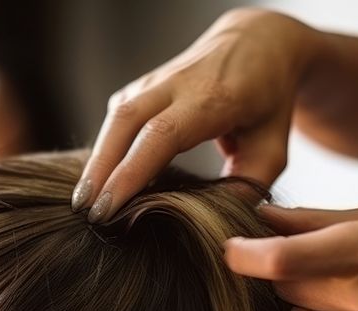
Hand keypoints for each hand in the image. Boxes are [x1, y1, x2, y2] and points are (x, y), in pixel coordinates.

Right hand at [73, 8, 313, 220]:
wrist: (258, 42)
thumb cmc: (268, 101)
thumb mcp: (273, 148)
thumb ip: (248, 186)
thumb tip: (213, 221)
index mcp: (212, 98)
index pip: (160, 135)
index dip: (130, 172)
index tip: (109, 208)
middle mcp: (177, 83)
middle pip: (125, 122)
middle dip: (100, 169)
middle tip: (86, 213)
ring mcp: (154, 81)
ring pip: (114, 118)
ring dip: (96, 160)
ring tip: (84, 203)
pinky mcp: (141, 87)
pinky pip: (115, 118)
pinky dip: (104, 149)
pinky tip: (99, 180)